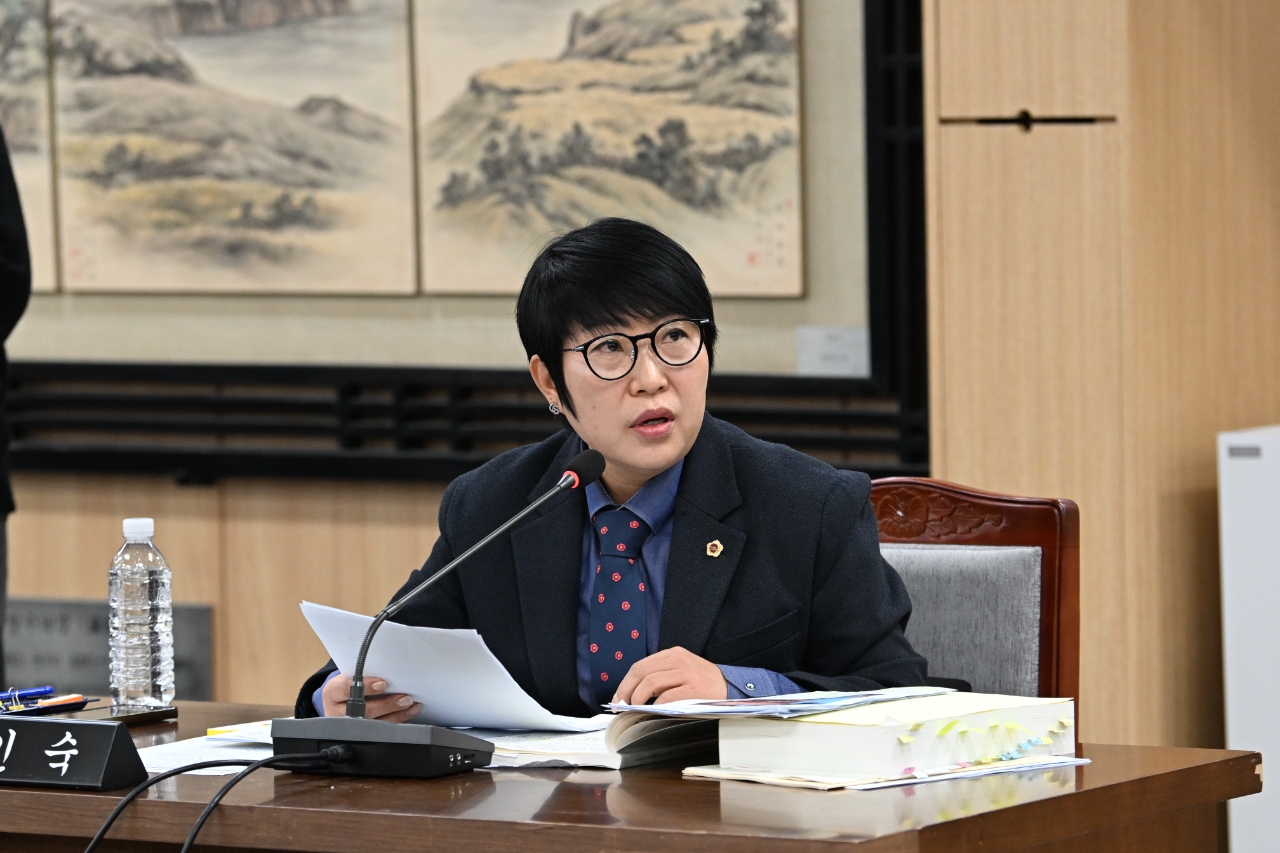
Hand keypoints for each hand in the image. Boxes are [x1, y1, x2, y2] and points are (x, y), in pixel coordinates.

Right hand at [320, 673, 421, 722]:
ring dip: (396, 714)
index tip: (383, 684)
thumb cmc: (347, 685)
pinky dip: (397, 721)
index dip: (366, 687)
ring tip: (411, 705)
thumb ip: (363, 674)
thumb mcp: (348, 677)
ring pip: (374, 724)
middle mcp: (336, 712)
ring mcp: (347, 727)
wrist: (338, 702)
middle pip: (363, 711)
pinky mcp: (359, 735)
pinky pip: (381, 731)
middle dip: (386, 705)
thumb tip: (390, 670)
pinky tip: (408, 713)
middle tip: (405, 698)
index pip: (346, 689)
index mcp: (332, 692)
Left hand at [612, 647, 727, 704]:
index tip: (618, 697)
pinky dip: (655, 704)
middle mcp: (679, 659)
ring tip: (636, 708)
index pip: (641, 666)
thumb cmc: (703, 684)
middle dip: (627, 690)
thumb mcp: (681, 671)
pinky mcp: (694, 688)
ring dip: (638, 697)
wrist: (731, 688)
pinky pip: (666, 696)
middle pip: (641, 672)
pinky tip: (653, 710)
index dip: (625, 682)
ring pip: (650, 682)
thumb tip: (632, 693)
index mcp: (673, 654)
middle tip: (622, 705)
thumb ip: (661, 676)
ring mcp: (687, 673)